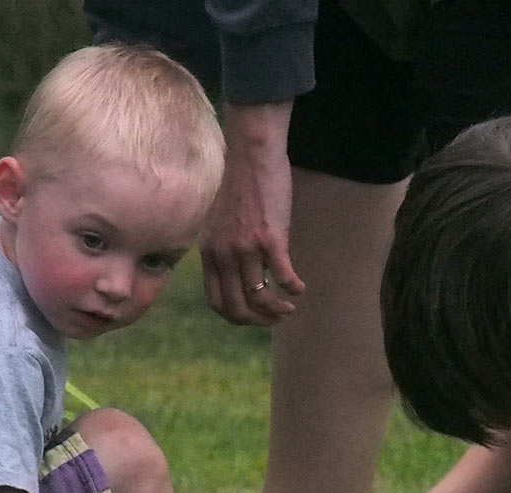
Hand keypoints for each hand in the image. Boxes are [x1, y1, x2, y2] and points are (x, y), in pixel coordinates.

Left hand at [201, 101, 303, 324]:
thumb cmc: (239, 185)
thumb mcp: (219, 223)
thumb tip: (239, 272)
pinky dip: (293, 288)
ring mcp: (246, 248)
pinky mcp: (270, 238)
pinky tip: (300, 287)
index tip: (251, 316)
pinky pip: (283, 276)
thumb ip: (224, 248)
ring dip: (277, 310)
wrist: (250, 155)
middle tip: (274, 319)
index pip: (215, 302)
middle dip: (257, 321)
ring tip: (289, 307)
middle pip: (237, 307)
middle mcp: (224, 255)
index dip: (235, 317)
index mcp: (210, 253)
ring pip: (260, 297)